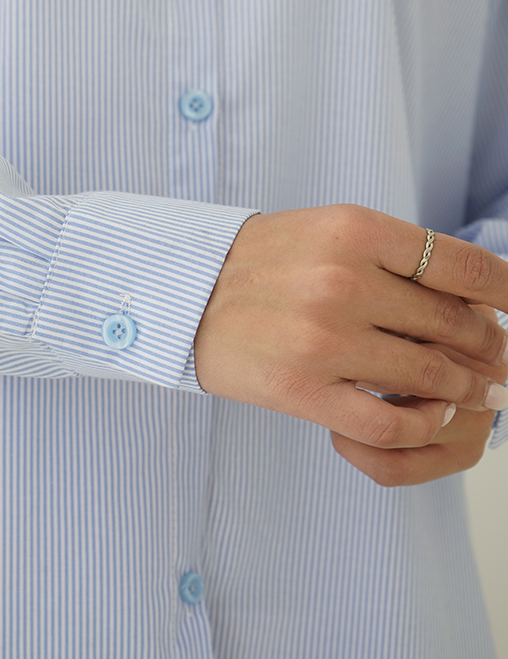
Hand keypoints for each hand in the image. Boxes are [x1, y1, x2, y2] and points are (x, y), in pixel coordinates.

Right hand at [193, 205, 507, 482]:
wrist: (183, 295)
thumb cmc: (259, 262)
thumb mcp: (328, 231)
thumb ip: (395, 255)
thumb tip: (471, 296)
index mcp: (354, 231)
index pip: (462, 266)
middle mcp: (342, 282)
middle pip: (451, 325)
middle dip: (489, 348)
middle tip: (500, 361)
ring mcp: (324, 341)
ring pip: (428, 377)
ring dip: (463, 390)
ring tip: (475, 393)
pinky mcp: (304, 391)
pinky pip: (388, 424)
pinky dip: (421, 426)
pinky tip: (428, 419)